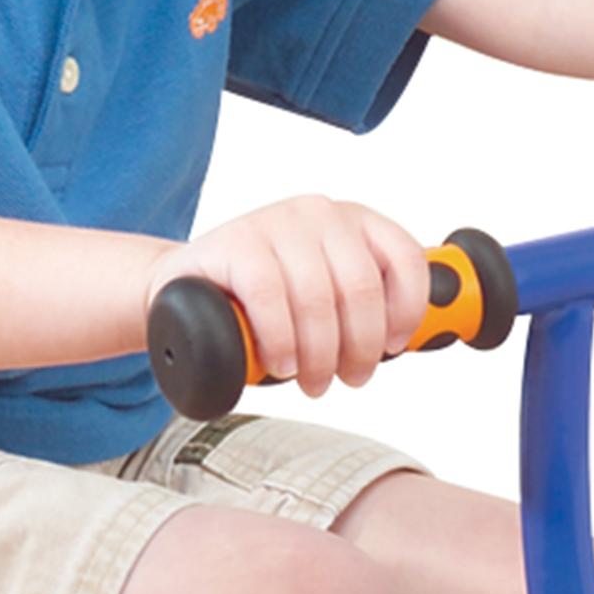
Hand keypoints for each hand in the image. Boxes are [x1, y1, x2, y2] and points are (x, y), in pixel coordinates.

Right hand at [143, 195, 433, 394]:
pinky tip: (278, 362)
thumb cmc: (260, 299)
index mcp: (352, 220)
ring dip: (319, 355)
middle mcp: (318, 213)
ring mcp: (275, 222)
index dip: (407, 310)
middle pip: (362, 288)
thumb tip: (412, 342)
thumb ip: (361, 304)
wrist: (182, 288)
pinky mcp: (234, 242)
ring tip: (311, 381)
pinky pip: (269, 297)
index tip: (392, 345)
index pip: (403, 258)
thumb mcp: (321, 291)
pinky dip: (279, 340)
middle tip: (348, 379)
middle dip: (360, 348)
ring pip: (317, 299)